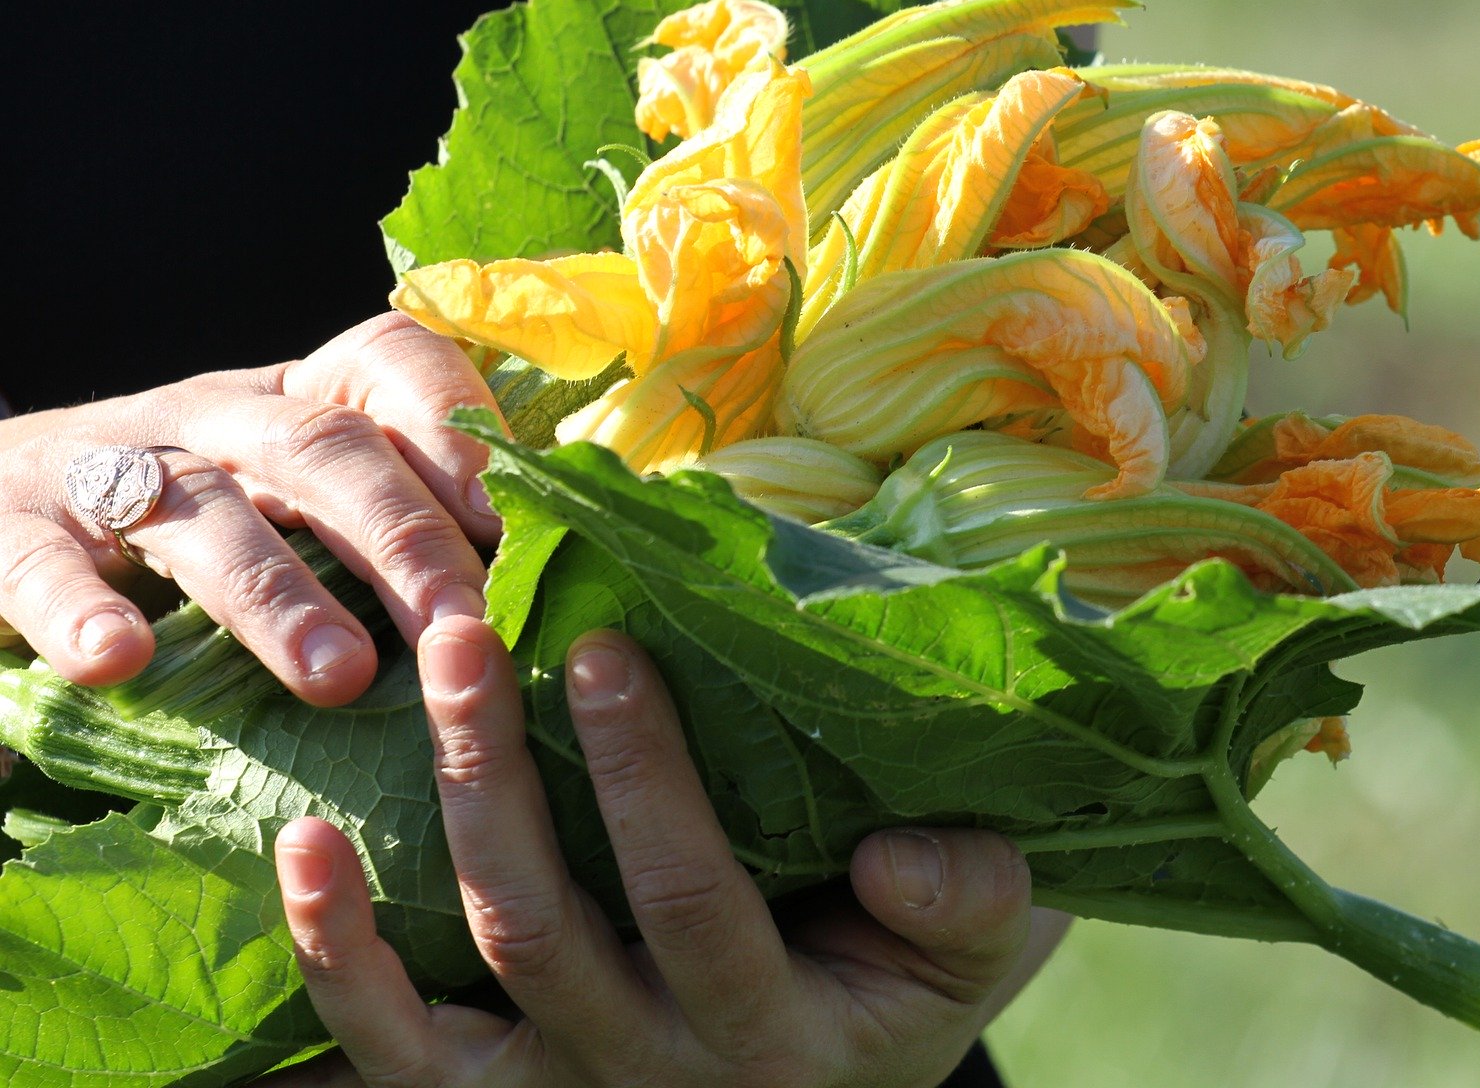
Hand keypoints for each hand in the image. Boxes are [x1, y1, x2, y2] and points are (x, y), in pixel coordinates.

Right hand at [0, 313, 500, 703]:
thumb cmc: (181, 525)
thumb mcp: (286, 501)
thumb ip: (384, 529)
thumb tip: (526, 600)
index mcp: (293, 403)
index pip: (387, 364)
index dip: (455, 427)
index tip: (516, 517)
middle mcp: (208, 418)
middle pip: (319, 447)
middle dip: (401, 535)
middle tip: (464, 625)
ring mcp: (103, 469)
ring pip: (200, 510)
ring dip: (276, 592)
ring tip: (341, 673)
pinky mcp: (2, 532)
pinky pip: (39, 563)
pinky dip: (80, 608)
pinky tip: (120, 659)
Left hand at [266, 620, 1066, 1087]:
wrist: (849, 1069)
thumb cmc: (910, 975)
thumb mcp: (981, 941)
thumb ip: (969, 897)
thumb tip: (898, 861)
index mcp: (778, 1036)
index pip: (693, 904)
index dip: (644, 784)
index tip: (608, 647)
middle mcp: (656, 1079)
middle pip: (550, 934)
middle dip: (502, 775)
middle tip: (468, 636)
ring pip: (464, 985)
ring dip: (420, 836)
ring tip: (399, 703)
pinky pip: (396, 1053)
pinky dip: (337, 962)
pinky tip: (300, 849)